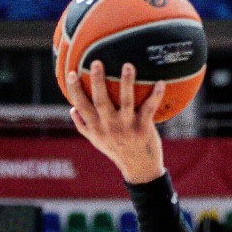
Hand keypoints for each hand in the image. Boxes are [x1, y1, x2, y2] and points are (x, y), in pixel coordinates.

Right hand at [66, 60, 167, 183]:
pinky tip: (160, 82)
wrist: (139, 169)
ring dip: (127, 83)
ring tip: (128, 66)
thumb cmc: (116, 151)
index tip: (71, 74)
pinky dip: (155, 96)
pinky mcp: (144, 128)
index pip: (82, 107)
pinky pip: (150, 109)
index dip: (75, 91)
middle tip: (96, 62)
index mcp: (97, 128)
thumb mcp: (96, 141)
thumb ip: (83, 126)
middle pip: (101, 101)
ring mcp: (128, 127)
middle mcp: (110, 126)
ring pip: (126, 102)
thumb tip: (71, 108)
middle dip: (98, 81)